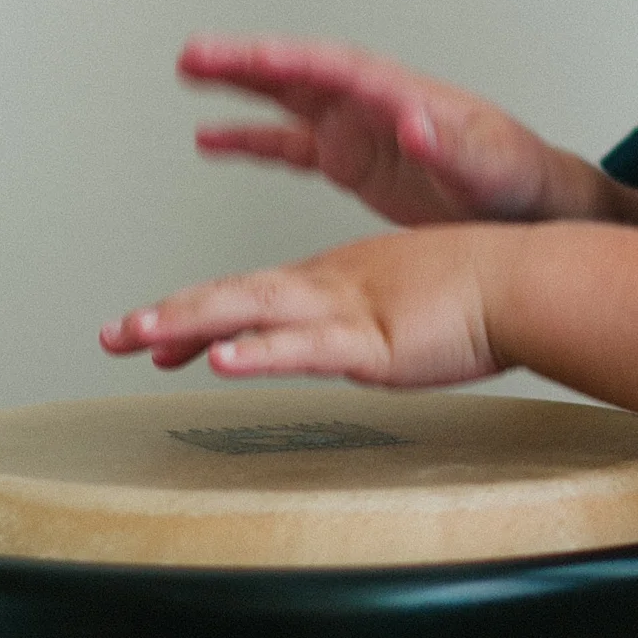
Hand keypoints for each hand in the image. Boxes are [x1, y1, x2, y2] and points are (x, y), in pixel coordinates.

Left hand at [100, 226, 507, 385]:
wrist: (524, 278)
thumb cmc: (479, 295)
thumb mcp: (406, 313)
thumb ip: (370, 330)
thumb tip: (352, 350)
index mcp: (335, 280)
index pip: (250, 297)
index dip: (195, 315)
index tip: (153, 334)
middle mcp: (328, 288)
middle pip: (232, 297)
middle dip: (167, 317)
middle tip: (113, 334)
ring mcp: (345, 310)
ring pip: (250, 314)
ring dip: (189, 324)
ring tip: (138, 338)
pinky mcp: (371, 339)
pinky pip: (304, 347)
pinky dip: (258, 351)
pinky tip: (220, 359)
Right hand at [175, 35, 600, 228]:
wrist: (534, 209)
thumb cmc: (521, 181)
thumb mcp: (493, 166)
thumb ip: (452, 144)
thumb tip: (414, 120)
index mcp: (403, 97)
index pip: (336, 68)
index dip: (290, 60)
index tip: (248, 56)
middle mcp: (373, 104)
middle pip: (300, 72)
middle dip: (247, 62)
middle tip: (194, 53)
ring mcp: (359, 130)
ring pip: (286, 100)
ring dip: (240, 90)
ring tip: (189, 74)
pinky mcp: (353, 160)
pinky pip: (289, 146)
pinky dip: (251, 142)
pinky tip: (211, 138)